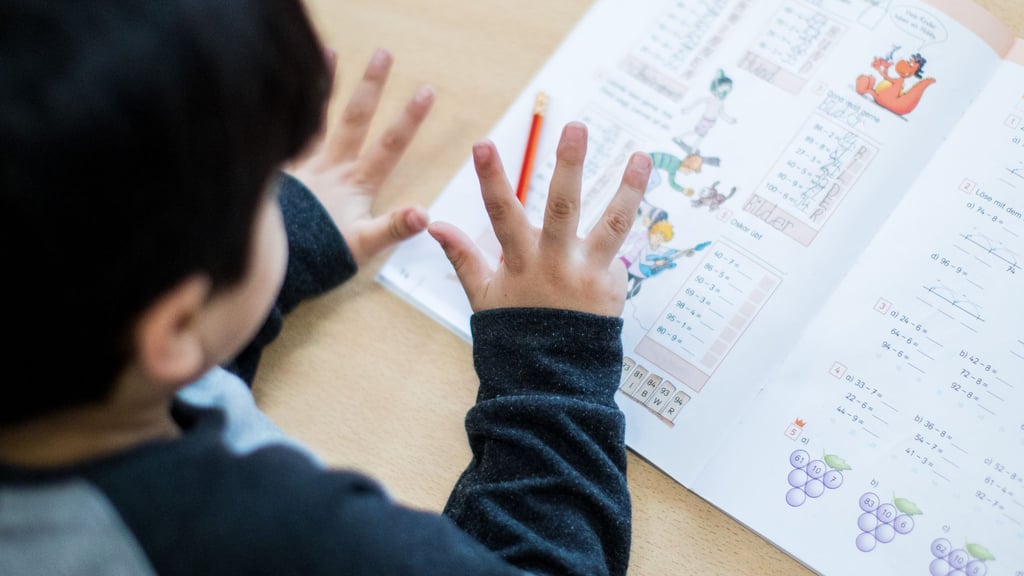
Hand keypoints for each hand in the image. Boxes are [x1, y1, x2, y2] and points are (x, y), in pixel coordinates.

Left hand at [287, 48, 433, 265]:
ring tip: (328, 51)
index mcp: (356, 186)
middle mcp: (329, 169)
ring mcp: (302, 167)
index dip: (409, 120)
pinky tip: (277, 90)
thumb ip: (394, 227)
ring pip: (316, 119)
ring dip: (324, 86)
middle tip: (384, 54)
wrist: (272, 265)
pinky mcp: (278, 173)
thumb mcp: (363, 246)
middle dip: (372, 87)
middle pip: (355, 120)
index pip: (389, 147)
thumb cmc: (320, 257)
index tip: (426, 91)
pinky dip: (284, 110)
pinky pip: (283, 134)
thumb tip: (424, 213)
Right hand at [428, 122, 651, 316]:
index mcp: (520, 262)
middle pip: (564, 206)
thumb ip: (462, 256)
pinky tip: (617, 238)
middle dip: (570, 164)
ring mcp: (588, 274)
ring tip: (641, 156)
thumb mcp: (482, 296)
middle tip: (576, 127)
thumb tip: (433, 224)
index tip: (483, 144)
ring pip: (613, 223)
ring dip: (629, 188)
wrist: (552, 378)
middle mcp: (556, 263)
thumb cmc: (515, 332)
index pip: (501, 213)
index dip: (490, 179)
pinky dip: (618, 244)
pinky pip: (619, 255)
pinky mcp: (613, 286)